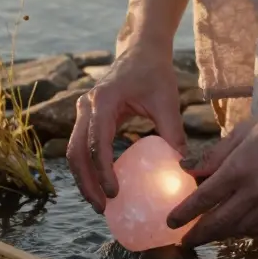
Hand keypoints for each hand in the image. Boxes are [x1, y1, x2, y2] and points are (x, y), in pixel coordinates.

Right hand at [68, 48, 186, 213]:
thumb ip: (173, 134)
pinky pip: (81, 145)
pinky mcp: (87, 116)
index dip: (103, 171)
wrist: (142, 50)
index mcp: (104, 100)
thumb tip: (183, 170)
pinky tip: (102, 184)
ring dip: (84, 178)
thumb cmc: (155, 73)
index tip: (114, 193)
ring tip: (100, 203)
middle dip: (86, 183)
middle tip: (102, 208)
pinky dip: (87, 167)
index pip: (97, 143)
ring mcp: (83, 110)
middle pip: (76, 151)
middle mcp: (87, 106)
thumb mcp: (167, 101)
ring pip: (74, 151)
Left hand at [166, 96, 257, 246]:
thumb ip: (213, 155)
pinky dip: (242, 231)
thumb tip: (187, 169)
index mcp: (239, 169)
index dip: (184, 213)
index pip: (204, 199)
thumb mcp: (241, 132)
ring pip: (239, 229)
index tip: (170, 222)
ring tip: (205, 236)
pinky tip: (234, 229)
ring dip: (219, 235)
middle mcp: (254, 191)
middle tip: (183, 241)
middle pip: (219, 222)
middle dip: (198, 234)